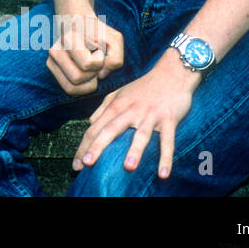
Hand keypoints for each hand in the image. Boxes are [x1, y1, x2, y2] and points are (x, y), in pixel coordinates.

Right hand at [46, 11, 123, 95]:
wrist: (79, 24)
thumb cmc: (98, 33)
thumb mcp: (114, 39)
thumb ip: (115, 57)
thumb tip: (101, 75)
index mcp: (69, 38)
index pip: (86, 64)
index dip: (99, 62)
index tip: (99, 51)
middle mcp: (55, 50)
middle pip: (77, 78)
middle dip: (93, 74)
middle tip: (96, 62)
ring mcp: (51, 61)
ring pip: (71, 87)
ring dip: (87, 82)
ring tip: (91, 69)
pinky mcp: (52, 70)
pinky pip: (69, 89)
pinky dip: (82, 88)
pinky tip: (86, 75)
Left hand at [72, 50, 199, 179]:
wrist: (172, 73)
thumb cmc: (144, 87)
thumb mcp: (120, 93)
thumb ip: (104, 108)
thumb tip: (90, 124)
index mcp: (117, 105)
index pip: (96, 128)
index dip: (85, 145)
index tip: (76, 164)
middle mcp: (131, 110)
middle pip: (111, 130)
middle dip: (98, 147)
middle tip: (87, 163)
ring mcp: (150, 115)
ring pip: (141, 135)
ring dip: (135, 151)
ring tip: (127, 168)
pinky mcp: (169, 119)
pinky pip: (168, 141)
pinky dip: (166, 157)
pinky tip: (163, 174)